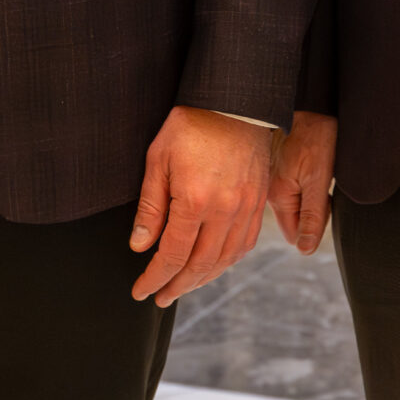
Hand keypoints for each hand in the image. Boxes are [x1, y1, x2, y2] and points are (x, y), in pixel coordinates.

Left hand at [130, 107, 271, 306]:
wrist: (234, 102)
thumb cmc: (190, 125)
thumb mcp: (158, 160)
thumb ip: (151, 207)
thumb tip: (140, 245)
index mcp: (195, 201)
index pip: (172, 256)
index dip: (154, 278)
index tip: (140, 291)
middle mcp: (225, 211)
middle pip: (199, 266)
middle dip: (176, 286)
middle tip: (159, 298)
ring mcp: (246, 209)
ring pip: (225, 260)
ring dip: (202, 280)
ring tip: (183, 286)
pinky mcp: (259, 202)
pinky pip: (245, 245)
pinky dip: (227, 262)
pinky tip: (214, 266)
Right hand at [267, 112, 335, 253]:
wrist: (310, 104)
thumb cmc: (317, 137)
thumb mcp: (319, 179)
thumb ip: (312, 217)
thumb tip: (305, 250)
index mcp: (276, 196)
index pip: (294, 235)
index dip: (313, 225)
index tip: (322, 200)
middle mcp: (267, 190)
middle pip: (293, 220)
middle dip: (311, 211)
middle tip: (320, 183)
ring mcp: (269, 178)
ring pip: (293, 204)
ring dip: (308, 196)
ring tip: (316, 170)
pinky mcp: (274, 168)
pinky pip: (290, 189)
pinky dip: (304, 183)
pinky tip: (310, 163)